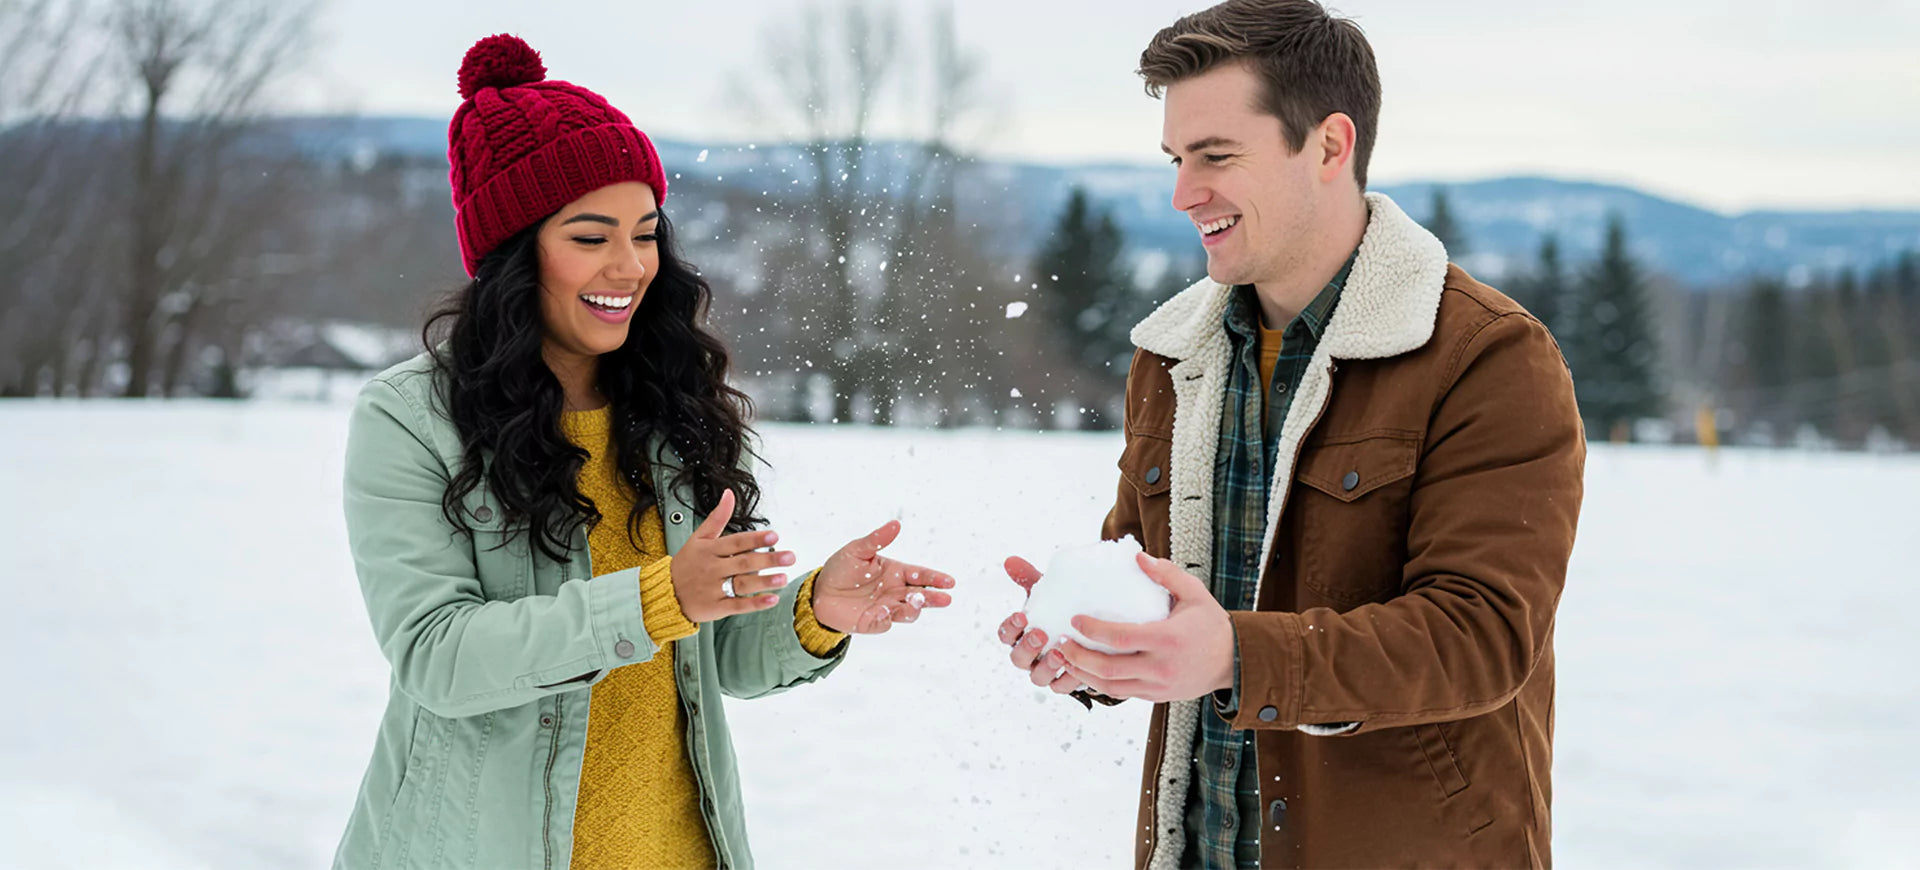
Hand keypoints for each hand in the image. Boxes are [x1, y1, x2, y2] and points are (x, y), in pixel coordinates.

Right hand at [670, 489, 795, 622]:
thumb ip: (717, 517)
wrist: (664, 593)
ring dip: (764, 582)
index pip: (736, 542)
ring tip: (784, 578)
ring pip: (742, 584)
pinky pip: (738, 605)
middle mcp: (713, 568)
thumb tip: (729, 493)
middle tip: (790, 557)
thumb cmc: (687, 563)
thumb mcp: (698, 538)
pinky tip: (772, 600)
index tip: (775, 535)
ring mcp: (714, 589)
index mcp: (710, 550)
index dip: (755, 539)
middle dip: (768, 559)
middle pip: (743, 563)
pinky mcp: (715, 608)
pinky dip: (755, 604)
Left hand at [810, 519, 954, 633]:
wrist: (820, 591)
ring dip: (914, 608)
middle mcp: (896, 592)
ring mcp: (887, 609)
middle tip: (945, 599)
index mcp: (896, 572)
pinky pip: (885, 622)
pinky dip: (886, 617)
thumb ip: (877, 540)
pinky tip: (881, 610)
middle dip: (934, 598)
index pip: (921, 576)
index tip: (950, 582)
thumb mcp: (858, 549)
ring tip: (916, 601)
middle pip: (921, 597)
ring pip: (908, 612)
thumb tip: (896, 524)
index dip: (936, 579)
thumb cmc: (842, 568)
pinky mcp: (874, 622)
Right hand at [994, 556, 1083, 692]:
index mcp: (1020, 635)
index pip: (1005, 635)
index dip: (1010, 627)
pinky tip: (1079, 668)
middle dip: (1027, 647)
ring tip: (1060, 653)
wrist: (1090, 630)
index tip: (1022, 615)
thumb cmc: (1062, 610)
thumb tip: (1010, 560)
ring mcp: (1045, 672)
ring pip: (1037, 678)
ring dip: (1046, 667)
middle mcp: (1029, 657)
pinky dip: (1068, 680)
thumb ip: (1029, 578)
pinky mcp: (1063, 683)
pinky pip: (1061, 687)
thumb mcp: (1049, 594)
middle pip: (1017, 659)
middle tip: (1040, 633)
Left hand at [1050, 552, 1234, 702]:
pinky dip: (1101, 684)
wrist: (1235, 662)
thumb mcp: (1195, 593)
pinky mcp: (1158, 697)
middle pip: (1109, 668)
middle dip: (1079, 657)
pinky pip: (1123, 693)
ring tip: (1066, 659)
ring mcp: (1159, 686)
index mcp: (1167, 639)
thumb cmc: (1212, 624)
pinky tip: (1087, 672)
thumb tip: (1137, 557)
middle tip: (1060, 643)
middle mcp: (1160, 666)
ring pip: (1111, 687)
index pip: (1121, 638)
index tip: (1074, 620)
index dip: (1093, 631)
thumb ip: (1167, 574)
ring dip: (1084, 674)